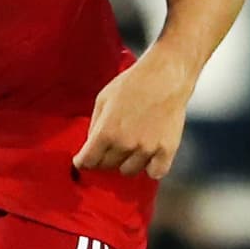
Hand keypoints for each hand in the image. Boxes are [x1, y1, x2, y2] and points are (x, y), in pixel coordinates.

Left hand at [73, 49, 191, 180]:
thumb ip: (95, 125)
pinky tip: (148, 157)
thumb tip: (90, 145)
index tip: (84, 160)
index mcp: (106, 132)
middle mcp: (125, 144)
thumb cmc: (134, 83)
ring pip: (129, 171)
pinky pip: (155, 173)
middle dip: (104, 158)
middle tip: (110, 146)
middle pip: (107, 166)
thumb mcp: (103, 99)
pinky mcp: (166, 150)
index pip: (87, 161)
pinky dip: (151, 168)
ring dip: (126, 162)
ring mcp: (147, 149)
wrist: (166, 76)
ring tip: (131, 146)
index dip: (83, 161)